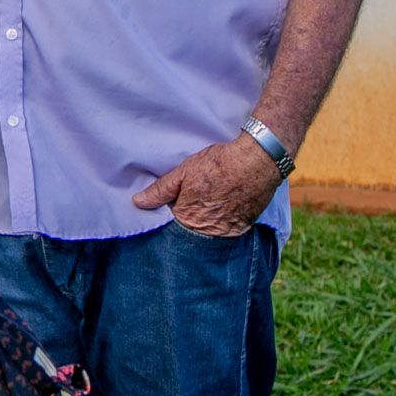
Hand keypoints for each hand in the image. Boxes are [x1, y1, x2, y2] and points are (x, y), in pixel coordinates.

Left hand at [131, 136, 282, 236]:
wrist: (257, 161)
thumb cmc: (218, 164)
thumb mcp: (184, 171)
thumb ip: (160, 190)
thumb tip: (138, 202)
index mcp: (187, 216)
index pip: (170, 225)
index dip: (169, 214)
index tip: (171, 206)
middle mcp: (206, 229)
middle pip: (190, 232)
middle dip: (187, 222)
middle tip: (192, 204)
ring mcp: (226, 231)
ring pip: (208, 233)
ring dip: (204, 224)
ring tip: (208, 205)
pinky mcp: (242, 227)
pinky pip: (227, 232)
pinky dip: (222, 223)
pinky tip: (222, 209)